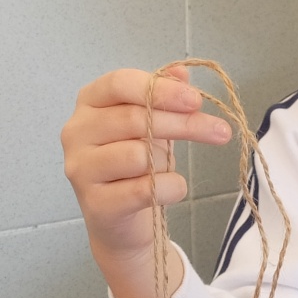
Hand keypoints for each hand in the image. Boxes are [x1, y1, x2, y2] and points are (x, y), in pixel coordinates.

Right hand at [62, 66, 231, 297]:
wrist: (122, 224)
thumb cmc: (136, 167)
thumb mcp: (153, 125)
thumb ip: (163, 96)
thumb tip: (182, 72)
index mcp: (89, 103)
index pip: (119, 83)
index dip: (161, 89)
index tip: (197, 100)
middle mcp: (76, 132)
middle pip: (134, 119)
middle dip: (183, 124)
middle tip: (220, 131)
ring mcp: (81, 169)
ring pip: (138, 155)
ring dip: (166, 163)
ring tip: (165, 170)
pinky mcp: (95, 203)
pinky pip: (144, 189)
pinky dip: (170, 188)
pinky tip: (172, 189)